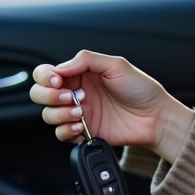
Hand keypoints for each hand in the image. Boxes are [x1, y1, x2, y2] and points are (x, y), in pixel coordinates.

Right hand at [30, 50, 193, 160]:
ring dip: (58, 114)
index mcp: (80, 74)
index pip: (47, 73)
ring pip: (47, 115)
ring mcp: (77, 113)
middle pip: (40, 94)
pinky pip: (61, 134)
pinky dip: (65, 130)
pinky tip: (79, 126)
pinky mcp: (82, 132)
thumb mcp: (116, 65)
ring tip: (79, 113)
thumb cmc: (141, 89)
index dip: (45, 76)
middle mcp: (75, 93)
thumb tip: (61, 68)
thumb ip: (86, 60)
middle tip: (67, 97)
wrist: (155, 117)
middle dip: (47, 96)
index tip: (58, 80)